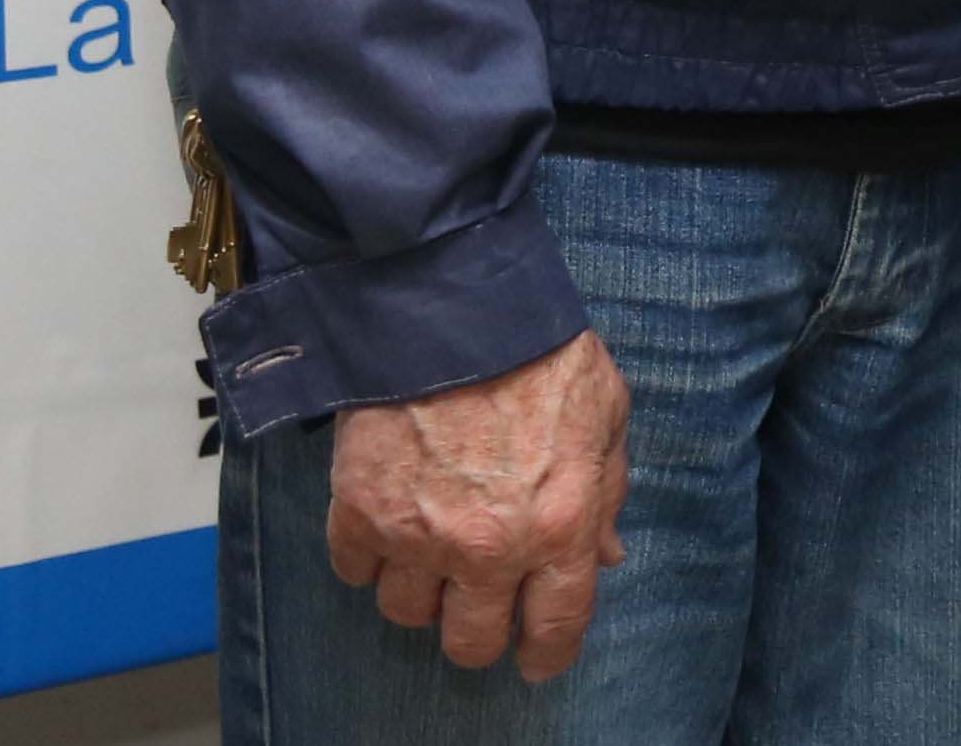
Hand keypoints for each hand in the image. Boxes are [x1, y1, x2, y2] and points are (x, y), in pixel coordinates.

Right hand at [325, 328, 631, 679]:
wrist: (454, 301)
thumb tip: (603, 554)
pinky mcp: (360, 511)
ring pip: (407, 614)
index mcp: (560, 526)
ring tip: (431, 549)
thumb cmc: (540, 350)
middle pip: (470, 642)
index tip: (535, 659)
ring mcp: (419, 535)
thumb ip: (604, 492)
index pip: (555, 628)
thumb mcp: (605, 415)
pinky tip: (388, 524)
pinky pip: (355, 572)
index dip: (544, 654)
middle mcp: (488, 547)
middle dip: (477, 630)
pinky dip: (368, 558)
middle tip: (477, 602)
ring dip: (421, 590)